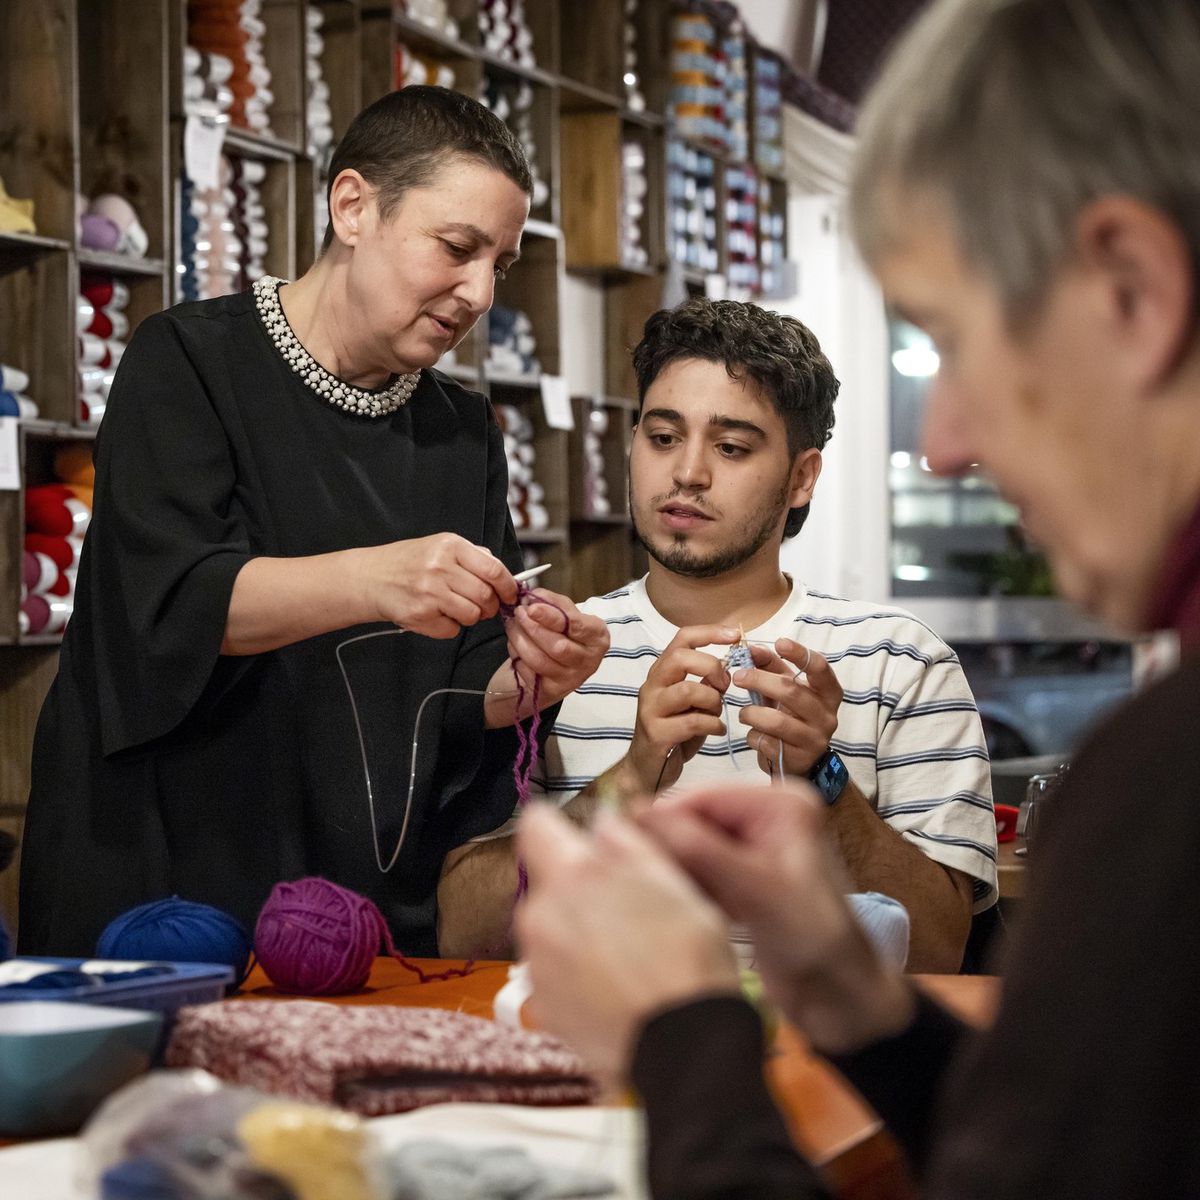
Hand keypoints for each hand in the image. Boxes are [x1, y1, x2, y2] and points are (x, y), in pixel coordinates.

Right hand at [364, 533, 517, 638]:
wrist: (371, 577)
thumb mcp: (441, 546)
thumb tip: (505, 575)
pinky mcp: (419, 614)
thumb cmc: (410, 562)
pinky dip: (449, 626)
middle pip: (485, 596)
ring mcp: (429, 592)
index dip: (508, 586)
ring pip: (472, 615)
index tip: (510, 594)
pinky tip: (436, 614)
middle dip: (490, 606)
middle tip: (484, 606)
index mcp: (450, 546)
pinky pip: (452, 630)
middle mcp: (440, 567)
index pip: (493, 569)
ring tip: (456, 608)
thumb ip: (474, 556)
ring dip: (470, 616)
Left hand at [500, 588, 609, 708]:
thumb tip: (532, 596)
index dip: (551, 617)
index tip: (531, 607)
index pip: (576, 626)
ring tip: (512, 625)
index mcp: (597, 636)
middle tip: (518, 613)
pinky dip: (517, 655)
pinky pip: (529, 671)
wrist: (561, 665)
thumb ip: (552, 602)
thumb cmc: (566, 634)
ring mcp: (572, 678)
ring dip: (520, 640)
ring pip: (540, 660)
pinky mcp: (554, 690)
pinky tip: (516, 644)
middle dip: (533, 628)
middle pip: (558, 646)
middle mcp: (589, 660)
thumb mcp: (566, 613)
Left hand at [515, 804, 739, 1084]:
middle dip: (578, 886)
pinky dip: (576, 970)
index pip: (535, 824)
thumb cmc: (687, 963)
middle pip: (547, 881)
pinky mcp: (543, 1005)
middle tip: (626, 905)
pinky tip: (615, 984)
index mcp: (572, 877)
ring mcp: (537, 965)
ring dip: (577, 929)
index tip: (577, 835)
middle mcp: (540, 916)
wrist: (683, 1050)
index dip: (557, 824)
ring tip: (627, 952)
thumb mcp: (672, 882)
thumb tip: (603, 823)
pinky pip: (554, 970)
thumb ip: (627, 842)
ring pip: (550, 926)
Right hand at [619, 625, 738, 793]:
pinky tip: (716, 731)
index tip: (735, 635)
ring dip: (713, 700)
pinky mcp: (656, 733)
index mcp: (662, 673)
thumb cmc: (674, 734)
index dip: (709, 633)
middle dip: (712, 667)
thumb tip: (728, 668)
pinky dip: (713, 725)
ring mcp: (651, 709)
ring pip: (688, 689)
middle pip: (681, 657)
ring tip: (717, 713)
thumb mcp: (693, 705)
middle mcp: (652, 686)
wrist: (646, 771)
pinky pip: (692, 722)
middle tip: (725, 686)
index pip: (682, 639)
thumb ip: (706, 685)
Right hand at [640, 784, 913, 1053]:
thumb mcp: (757, 890)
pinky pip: (699, 871)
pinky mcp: (743, 881)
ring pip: (691, 846)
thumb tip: (638, 814)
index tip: (612, 840)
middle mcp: (768, 817)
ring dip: (668, 866)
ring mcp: (755, 849)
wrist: (844, 1003)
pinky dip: (683, 885)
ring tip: (635, 888)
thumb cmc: (814, 942)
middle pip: (694, 819)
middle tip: (619, 870)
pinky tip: (663, 903)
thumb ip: (700, 850)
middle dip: (662, 843)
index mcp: (782, 803)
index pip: (704, 797)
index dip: (659, 816)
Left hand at [733, 639, 840, 777]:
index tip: (780, 642)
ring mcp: (815, 740)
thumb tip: (750, 648)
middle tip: (737, 676)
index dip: (800, 654)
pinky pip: (768, 742)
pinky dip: (753, 736)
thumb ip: (771, 666)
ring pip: (777, 721)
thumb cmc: (792, 716)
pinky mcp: (799, 760)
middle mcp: (828, 716)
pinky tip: (754, 734)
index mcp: (829, 693)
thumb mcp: (786, 688)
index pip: (820, 668)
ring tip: (744, 713)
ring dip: (752, 713)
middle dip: (759, 680)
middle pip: (791, 691)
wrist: (800, 760)